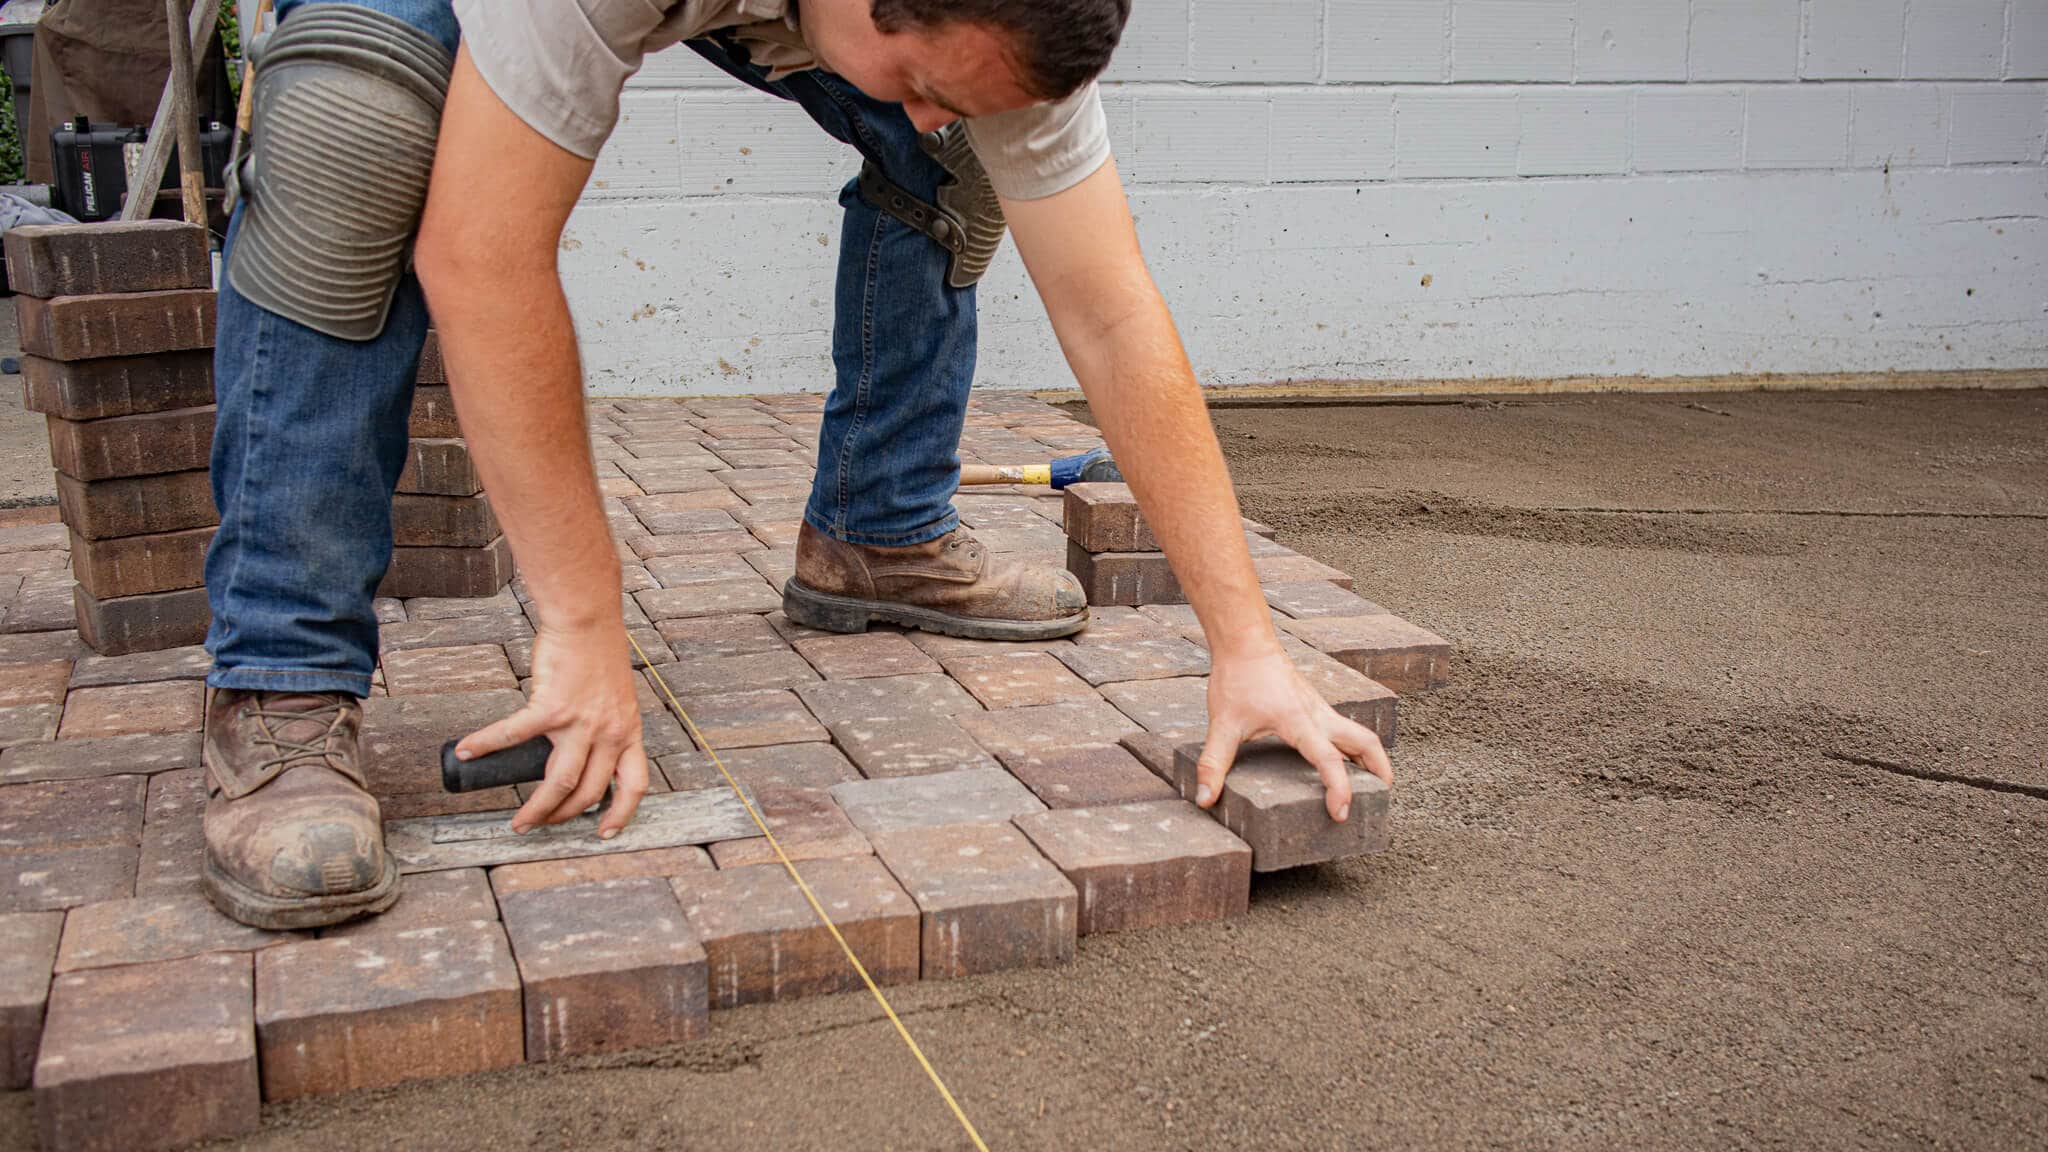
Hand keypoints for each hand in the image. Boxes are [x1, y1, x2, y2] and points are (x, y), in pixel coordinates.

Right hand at [454, 620, 650, 837]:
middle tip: (541, 825)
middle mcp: (609, 733)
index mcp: (629, 733)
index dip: (621, 814)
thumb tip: (583, 750)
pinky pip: (513, 736)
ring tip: (519, 821)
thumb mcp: (618, 699)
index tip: (606, 832)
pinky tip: (467, 753)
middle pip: (587, 792)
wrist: (588, 621)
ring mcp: (581, 723)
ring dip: (537, 808)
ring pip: (558, 782)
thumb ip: (606, 726)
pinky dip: (486, 746)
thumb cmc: (599, 655)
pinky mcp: (551, 707)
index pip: (633, 785)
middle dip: (562, 817)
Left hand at [1197, 646, 1392, 821]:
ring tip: (1372, 784)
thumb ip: (1214, 763)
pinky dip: (1352, 746)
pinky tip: (1341, 759)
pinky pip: (1343, 727)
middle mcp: (1318, 715)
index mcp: (1299, 722)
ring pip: (1358, 733)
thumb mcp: (1221, 724)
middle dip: (1379, 770)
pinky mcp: (1314, 705)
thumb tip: (1205, 799)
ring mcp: (1319, 708)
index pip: (1329, 760)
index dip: (1339, 789)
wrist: (1245, 641)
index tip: (1341, 814)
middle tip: (1381, 798)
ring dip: (1370, 757)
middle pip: (1365, 742)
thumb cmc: (1237, 679)